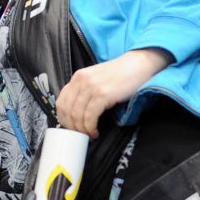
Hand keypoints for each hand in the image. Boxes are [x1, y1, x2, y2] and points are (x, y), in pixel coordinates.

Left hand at [56, 48, 170, 137]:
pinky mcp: (103, 94)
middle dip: (72, 126)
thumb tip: (77, 113)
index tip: (70, 127)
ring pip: (77, 115)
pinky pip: (90, 116)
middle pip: (67, 110)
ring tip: (89, 134)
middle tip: (80, 135)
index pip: (61, 101)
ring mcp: (91, 87)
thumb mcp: (97, 79)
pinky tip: (95, 131)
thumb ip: (85, 90)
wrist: (138, 64)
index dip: (63, 118)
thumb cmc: (121, 74)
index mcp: (78, 77)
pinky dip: (90, 127)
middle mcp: (81, 80)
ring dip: (82, 129)